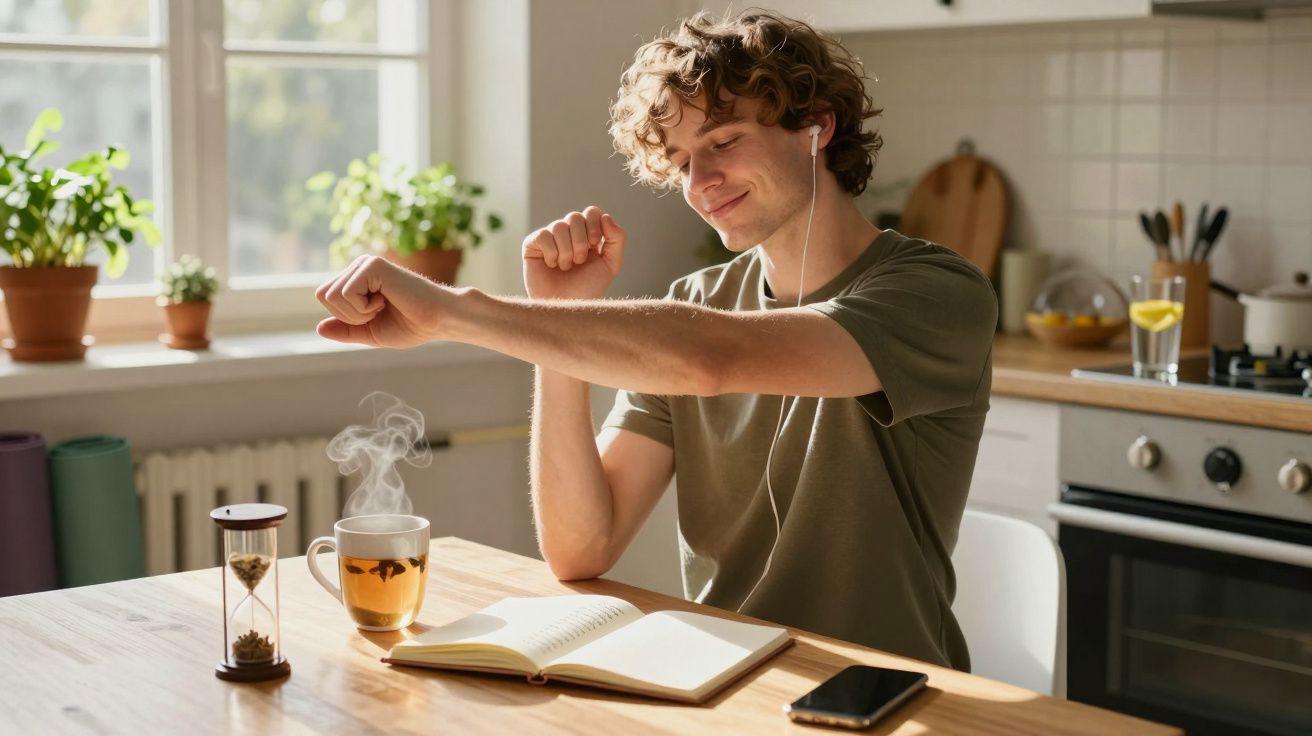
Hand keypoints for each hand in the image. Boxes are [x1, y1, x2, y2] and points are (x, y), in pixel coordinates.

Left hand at [316, 255, 449, 347]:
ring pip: (331, 295)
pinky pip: (345, 293)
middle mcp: (359, 267)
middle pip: (323, 295)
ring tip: (384, 306)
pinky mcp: (373, 265)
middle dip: (349, 315)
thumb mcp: (370, 332)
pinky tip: (386, 300)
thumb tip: (319, 327)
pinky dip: (363, 308)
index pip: (325, 297)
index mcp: (358, 279)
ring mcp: (366, 263)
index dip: (346, 317)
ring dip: (357, 313)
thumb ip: (345, 330)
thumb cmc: (411, 326)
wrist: (438, 321)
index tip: (375, 315)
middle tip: (379, 312)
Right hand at [523, 206, 625, 299]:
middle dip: (580, 241)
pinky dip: (551, 253)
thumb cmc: (588, 289)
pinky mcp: (532, 244)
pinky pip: (543, 235)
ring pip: (559, 225)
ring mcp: (550, 237)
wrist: (566, 308)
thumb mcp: (611, 265)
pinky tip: (552, 265)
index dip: (594, 224)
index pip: (592, 212)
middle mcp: (568, 233)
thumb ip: (617, 239)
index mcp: (588, 235)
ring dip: (567, 251)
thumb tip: (605, 216)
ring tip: (565, 267)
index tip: (594, 244)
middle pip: (575, 217)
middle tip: (579, 261)